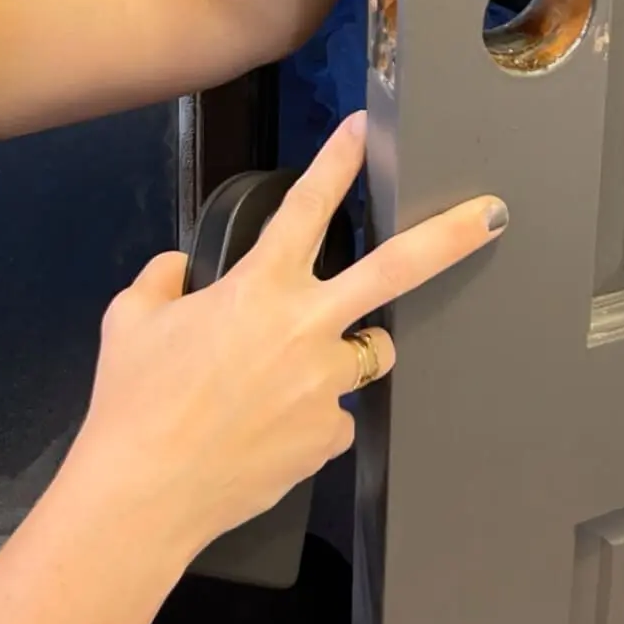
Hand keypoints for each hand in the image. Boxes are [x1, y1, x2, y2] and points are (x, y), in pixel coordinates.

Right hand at [71, 111, 507, 558]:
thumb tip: (177, 269)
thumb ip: (162, 281)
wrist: (142, 495)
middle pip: (396, 270)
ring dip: (349, 349)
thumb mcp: (131, 322)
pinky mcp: (329, 435)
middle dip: (450, 237)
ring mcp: (325, 383)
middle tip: (493, 214)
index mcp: (259, 287)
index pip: (306, 206)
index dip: (337, 160)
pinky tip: (265, 435)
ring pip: (370, 351)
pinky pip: (332, 415)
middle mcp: (305, 326)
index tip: (366, 127)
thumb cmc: (133, 402)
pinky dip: (308, 417)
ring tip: (292, 376)